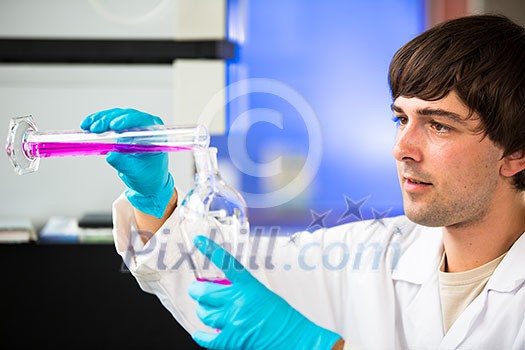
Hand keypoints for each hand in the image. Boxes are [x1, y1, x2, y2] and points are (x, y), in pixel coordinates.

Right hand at [80, 108, 173, 218]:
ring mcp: (135, 126)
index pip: (143, 121)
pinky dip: (98, 122)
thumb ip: (124, 164)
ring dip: (101, 120)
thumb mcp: (136, 173)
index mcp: (156, 135)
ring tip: (88, 127)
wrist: (148, 181)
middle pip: (127, 116)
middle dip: (109, 120)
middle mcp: (147, 126)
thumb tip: (111, 155)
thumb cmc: (148, 177)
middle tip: (95, 129)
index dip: (127, 120)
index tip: (114, 126)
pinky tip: (87, 125)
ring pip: (116, 116)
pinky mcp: (123, 129)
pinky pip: (110, 121)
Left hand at [188, 235, 341, 349]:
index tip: (199, 241)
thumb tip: (224, 292)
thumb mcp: (264, 295)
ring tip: (204, 310)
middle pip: (204, 292)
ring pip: (204, 313)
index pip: (225, 263)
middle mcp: (238, 301)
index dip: (210, 250)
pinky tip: (199, 333)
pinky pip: (208, 337)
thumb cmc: (283, 318)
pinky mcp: (231, 339)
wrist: (294, 339)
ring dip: (202, 311)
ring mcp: (233, 320)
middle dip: (196, 291)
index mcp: (249, 286)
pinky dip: (201, 336)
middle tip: (195, 290)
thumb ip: (243, 292)